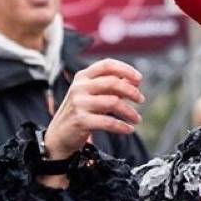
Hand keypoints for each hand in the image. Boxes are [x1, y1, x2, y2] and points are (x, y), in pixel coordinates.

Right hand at [39, 59, 143, 187]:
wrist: (59, 135)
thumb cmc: (79, 113)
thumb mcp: (91, 95)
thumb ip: (110, 86)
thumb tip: (135, 81)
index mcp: (82, 77)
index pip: (107, 65)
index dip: (126, 69)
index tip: (139, 79)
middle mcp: (79, 87)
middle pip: (113, 82)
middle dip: (131, 91)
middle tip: (141, 100)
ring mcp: (79, 103)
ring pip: (113, 102)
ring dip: (129, 112)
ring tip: (137, 119)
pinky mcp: (81, 120)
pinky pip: (108, 122)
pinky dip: (122, 126)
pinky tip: (129, 129)